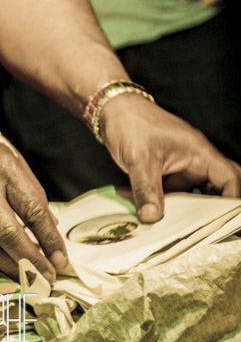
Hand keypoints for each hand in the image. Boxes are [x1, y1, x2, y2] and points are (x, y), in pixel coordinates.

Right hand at [0, 142, 68, 282]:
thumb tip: (50, 226)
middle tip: (48, 278)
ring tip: (31, 280)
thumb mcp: (16, 162)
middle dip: (31, 261)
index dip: (50, 240)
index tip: (61, 260)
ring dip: (12, 269)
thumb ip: (33, 194)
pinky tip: (8, 270)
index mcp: (6, 171)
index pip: (33, 210)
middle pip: (9, 234)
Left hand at [100, 93, 240, 221]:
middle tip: (208, 232)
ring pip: (198, 195)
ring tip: (185, 233)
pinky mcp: (168, 173)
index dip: (231, 201)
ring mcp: (182, 167)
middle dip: (216, 211)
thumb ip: (146, 189)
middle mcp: (196, 161)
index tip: (223, 223)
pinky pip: (179, 195)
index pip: (230, 178)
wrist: (112, 109)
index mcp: (199, 152)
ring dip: (193, 213)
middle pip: (220, 188)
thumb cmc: (130, 122)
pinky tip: (162, 220)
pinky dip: (174, 208)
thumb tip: (152, 218)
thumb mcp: (139, 158)